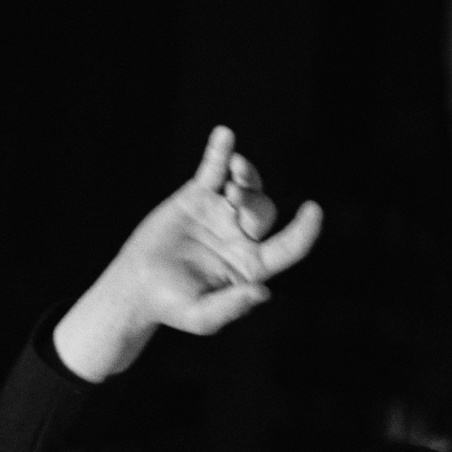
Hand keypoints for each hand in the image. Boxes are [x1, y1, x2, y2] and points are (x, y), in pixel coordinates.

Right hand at [54, 127, 323, 380]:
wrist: (138, 286)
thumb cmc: (173, 306)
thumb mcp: (201, 317)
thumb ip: (231, 307)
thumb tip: (264, 292)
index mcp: (253, 265)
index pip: (289, 246)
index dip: (305, 230)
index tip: (313, 210)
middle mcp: (243, 236)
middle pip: (265, 211)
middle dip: (254, 202)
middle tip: (235, 198)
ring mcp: (222, 213)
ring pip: (246, 185)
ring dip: (246, 174)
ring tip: (235, 169)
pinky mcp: (198, 196)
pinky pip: (212, 169)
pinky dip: (219, 152)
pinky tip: (225, 134)